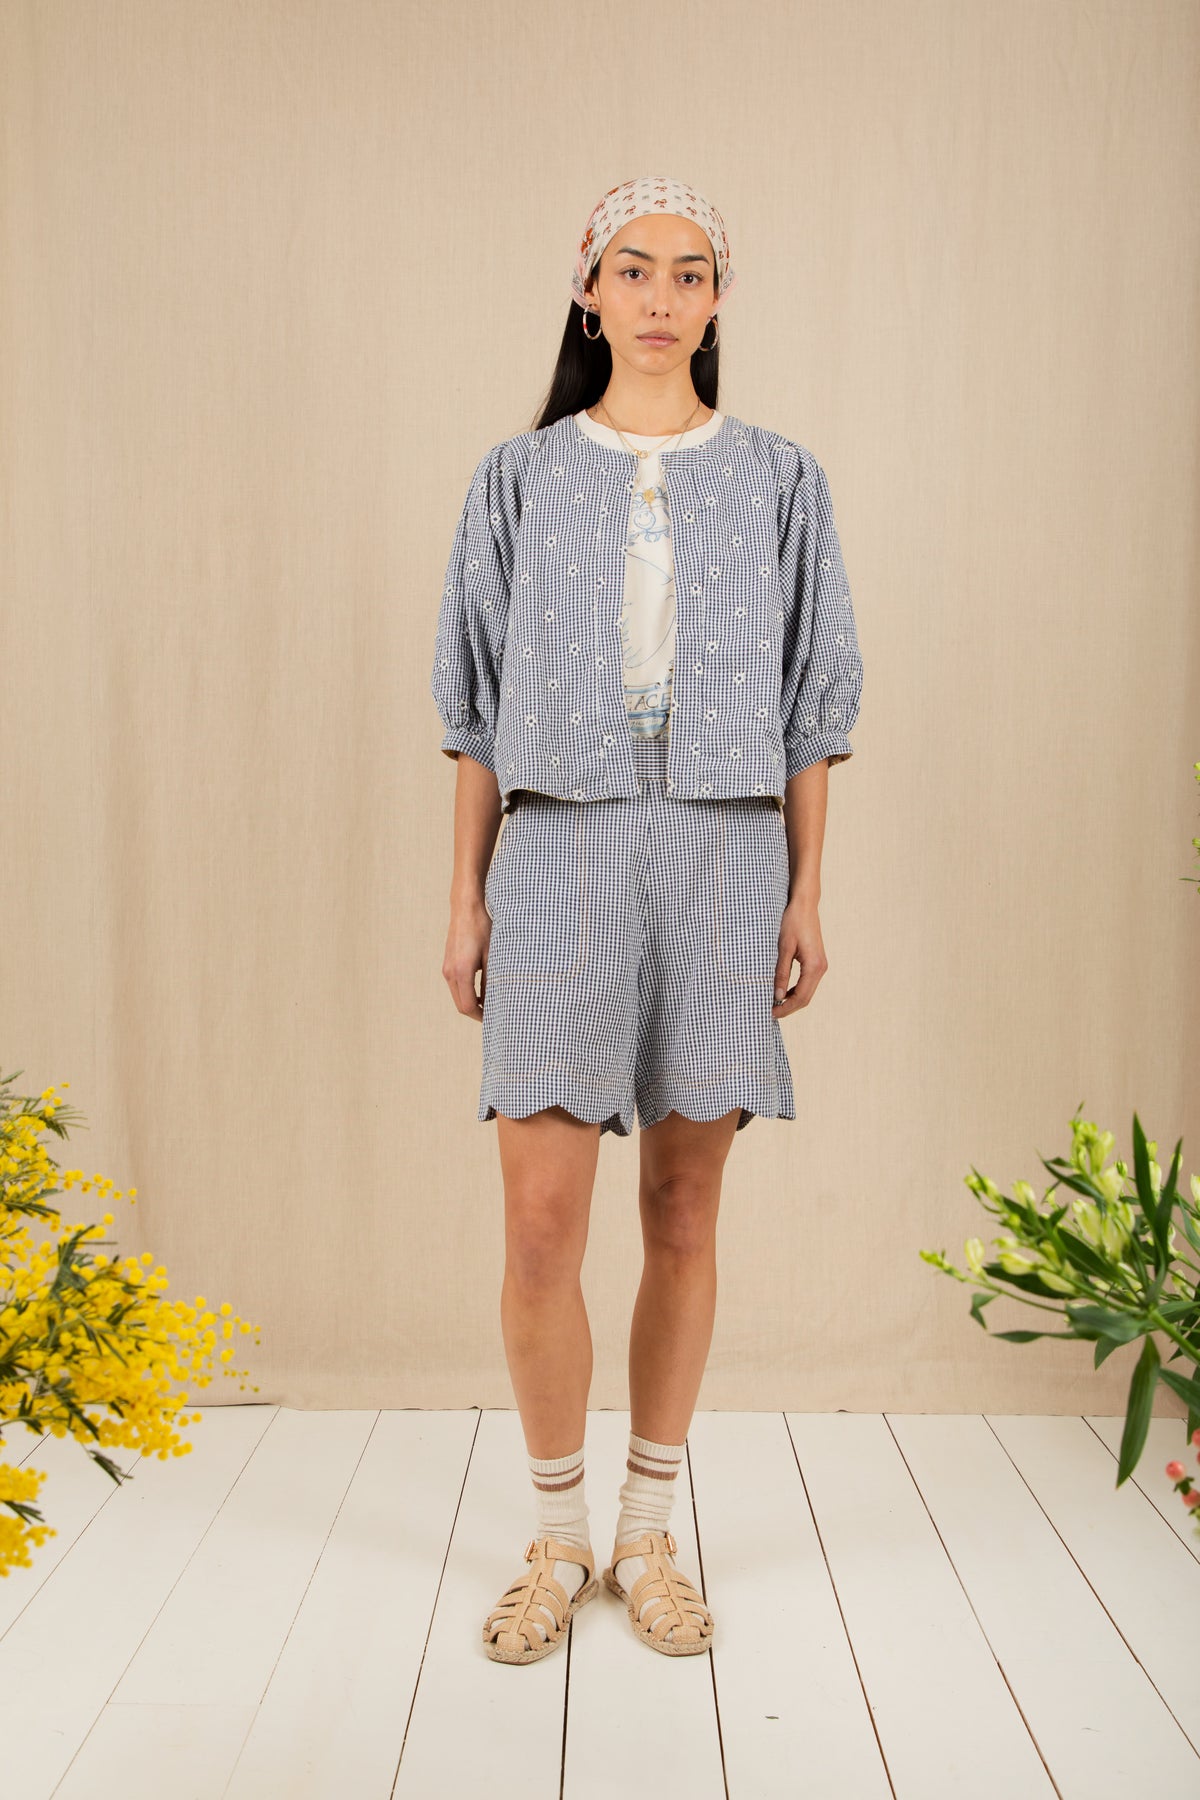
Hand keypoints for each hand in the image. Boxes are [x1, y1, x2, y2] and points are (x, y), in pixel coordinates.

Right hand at [442, 898, 490, 1022]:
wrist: (465, 909)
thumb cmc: (482, 929)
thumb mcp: (492, 955)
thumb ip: (491, 979)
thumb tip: (494, 999)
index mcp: (461, 972)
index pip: (468, 1006)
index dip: (481, 1016)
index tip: (494, 1019)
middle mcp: (450, 973)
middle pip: (460, 1005)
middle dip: (476, 1012)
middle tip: (493, 1015)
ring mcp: (446, 968)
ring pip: (457, 996)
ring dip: (471, 1002)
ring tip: (489, 1003)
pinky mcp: (447, 964)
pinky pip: (456, 986)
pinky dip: (467, 993)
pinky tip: (481, 990)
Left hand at [772, 894, 827, 1016]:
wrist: (804, 905)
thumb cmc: (792, 922)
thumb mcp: (783, 947)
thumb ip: (781, 972)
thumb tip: (778, 996)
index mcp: (814, 966)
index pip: (800, 997)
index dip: (785, 1008)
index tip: (770, 1013)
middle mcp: (821, 968)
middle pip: (805, 998)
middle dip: (788, 1008)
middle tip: (770, 1013)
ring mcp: (820, 965)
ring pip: (807, 992)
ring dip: (791, 1000)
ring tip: (773, 1005)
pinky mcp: (816, 962)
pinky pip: (807, 983)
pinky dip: (795, 991)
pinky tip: (782, 993)